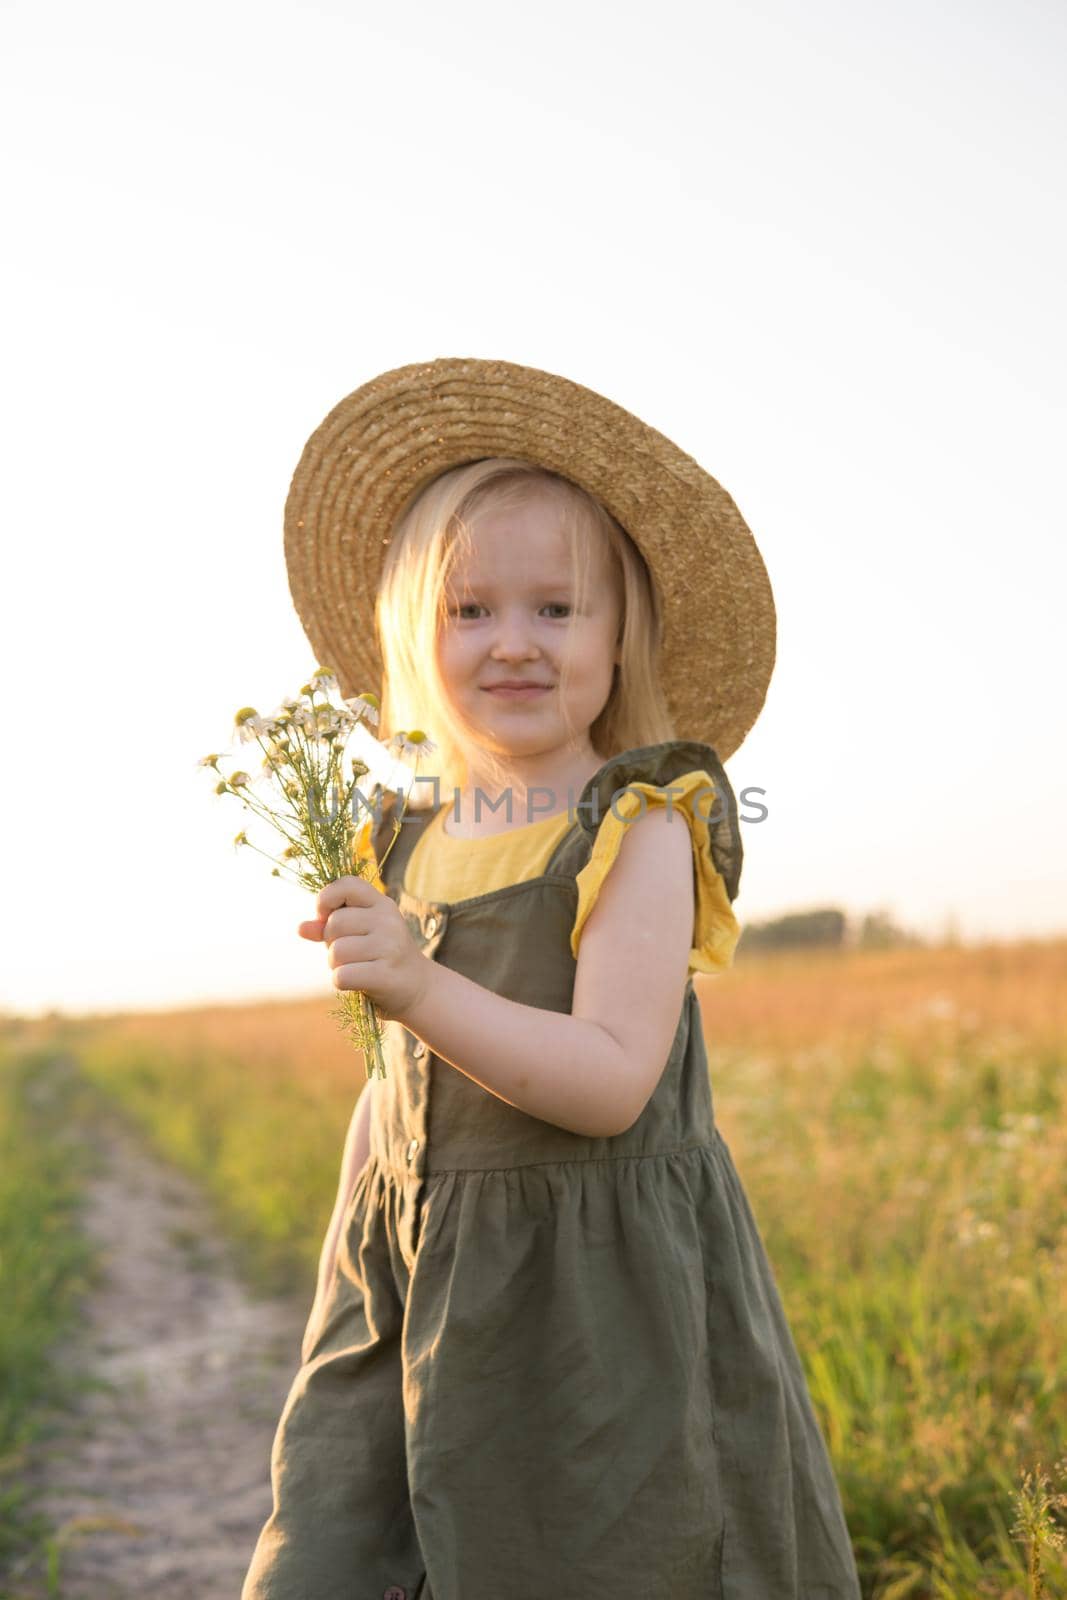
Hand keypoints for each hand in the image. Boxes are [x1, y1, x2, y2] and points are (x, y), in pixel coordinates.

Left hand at [299, 875, 429, 1022]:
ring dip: (336, 965)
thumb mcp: (360, 934)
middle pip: (334, 924)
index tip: (325, 917)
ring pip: (336, 952)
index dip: (326, 898)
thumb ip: (330, 927)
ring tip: (356, 967)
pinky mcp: (386, 975)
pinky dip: (341, 982)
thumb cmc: (381, 957)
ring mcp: (390, 947)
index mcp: (381, 904)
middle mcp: (388, 921)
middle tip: (350, 953)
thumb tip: (301, 928)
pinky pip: (342, 976)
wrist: (419, 988)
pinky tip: (359, 983)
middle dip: (331, 943)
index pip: (346, 884)